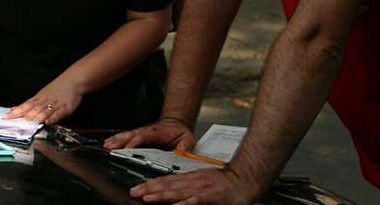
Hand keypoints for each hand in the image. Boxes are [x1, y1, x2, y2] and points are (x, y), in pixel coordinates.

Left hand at [3, 78, 81, 124]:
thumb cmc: (56, 88)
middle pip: (32, 110)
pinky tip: (48, 122)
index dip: (16, 112)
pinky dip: (53, 118)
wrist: (73, 80)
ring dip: (36, 118)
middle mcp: (45, 101)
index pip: (25, 106)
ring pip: (44, 112)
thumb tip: (16, 109)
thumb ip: (31, 104)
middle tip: (14, 122)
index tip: (6, 117)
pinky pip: (58, 113)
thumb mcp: (42, 94)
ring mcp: (55, 104)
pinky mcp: (65, 108)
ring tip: (28, 124)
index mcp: (39, 98)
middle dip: (23, 116)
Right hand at [104, 117, 195, 150]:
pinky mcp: (138, 134)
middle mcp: (147, 132)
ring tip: (106, 145)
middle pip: (131, 135)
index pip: (143, 137)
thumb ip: (185, 145)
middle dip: (120, 141)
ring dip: (116, 140)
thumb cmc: (179, 132)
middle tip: (110, 147)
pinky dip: (116, 139)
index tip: (127, 148)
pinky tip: (109, 143)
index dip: (135, 142)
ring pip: (126, 135)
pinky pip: (126, 136)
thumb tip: (181, 152)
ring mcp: (141, 132)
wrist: (176, 123)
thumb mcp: (187, 138)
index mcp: (157, 133)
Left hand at [128, 167, 258, 203]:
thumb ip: (186, 187)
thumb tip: (170, 195)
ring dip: (162, 195)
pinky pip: (197, 200)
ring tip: (148, 198)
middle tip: (135, 193)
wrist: (243, 178)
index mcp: (189, 178)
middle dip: (150, 189)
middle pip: (168, 185)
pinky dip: (187, 203)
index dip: (150, 184)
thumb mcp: (200, 182)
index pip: (166, 180)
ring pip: (178, 192)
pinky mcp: (212, 196)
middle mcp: (192, 181)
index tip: (138, 189)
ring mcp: (202, 188)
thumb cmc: (222, 183)